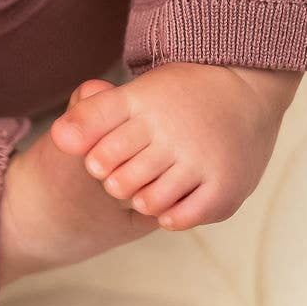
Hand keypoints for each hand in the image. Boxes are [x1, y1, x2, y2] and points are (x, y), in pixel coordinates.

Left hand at [49, 62, 301, 230]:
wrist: (247, 87)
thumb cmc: (180, 94)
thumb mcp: (134, 96)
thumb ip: (91, 115)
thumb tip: (59, 139)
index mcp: (147, 110)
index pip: (99, 158)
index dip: (97, 163)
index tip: (108, 155)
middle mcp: (175, 135)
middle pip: (121, 184)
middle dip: (117, 184)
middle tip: (133, 170)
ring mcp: (202, 162)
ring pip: (149, 202)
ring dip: (142, 199)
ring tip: (150, 183)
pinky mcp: (226, 187)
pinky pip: (182, 217)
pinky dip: (170, 214)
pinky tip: (171, 199)